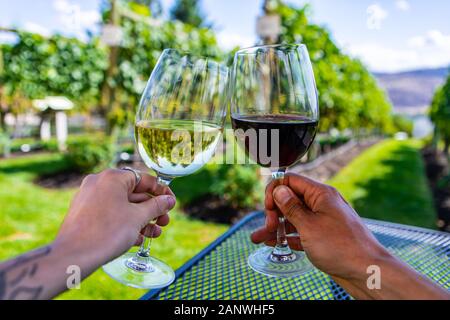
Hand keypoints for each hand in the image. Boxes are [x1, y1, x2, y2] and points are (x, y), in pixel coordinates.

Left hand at [54, 169, 175, 269]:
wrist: (74, 256)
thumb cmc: (107, 232)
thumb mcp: (138, 217)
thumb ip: (156, 206)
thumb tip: (168, 200)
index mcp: (112, 178)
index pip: (144, 179)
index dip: (161, 191)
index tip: (171, 203)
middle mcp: (99, 183)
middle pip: (133, 193)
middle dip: (151, 210)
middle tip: (164, 222)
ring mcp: (89, 198)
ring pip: (122, 206)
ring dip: (141, 219)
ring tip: (154, 234)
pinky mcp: (83, 214)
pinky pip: (110, 214)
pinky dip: (125, 224)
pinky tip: (137, 239)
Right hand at [252, 174, 388, 287]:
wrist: (367, 272)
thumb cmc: (341, 247)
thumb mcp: (309, 226)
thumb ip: (291, 207)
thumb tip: (279, 189)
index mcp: (320, 194)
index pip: (290, 180)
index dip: (275, 191)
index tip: (268, 207)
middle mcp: (322, 204)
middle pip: (290, 199)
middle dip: (274, 212)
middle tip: (269, 228)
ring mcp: (322, 220)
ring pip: (293, 218)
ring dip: (276, 227)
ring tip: (259, 238)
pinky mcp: (323, 236)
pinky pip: (300, 231)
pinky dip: (288, 236)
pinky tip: (275, 244)